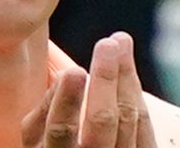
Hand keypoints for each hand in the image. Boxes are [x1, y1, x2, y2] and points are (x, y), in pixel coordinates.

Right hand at [22, 32, 156, 146]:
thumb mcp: (34, 144)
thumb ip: (42, 115)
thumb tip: (65, 76)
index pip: (60, 132)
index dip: (68, 102)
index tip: (75, 70)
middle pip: (102, 122)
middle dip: (106, 78)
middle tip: (108, 42)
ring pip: (130, 120)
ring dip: (127, 77)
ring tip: (120, 42)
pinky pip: (145, 130)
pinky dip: (136, 96)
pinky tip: (129, 74)